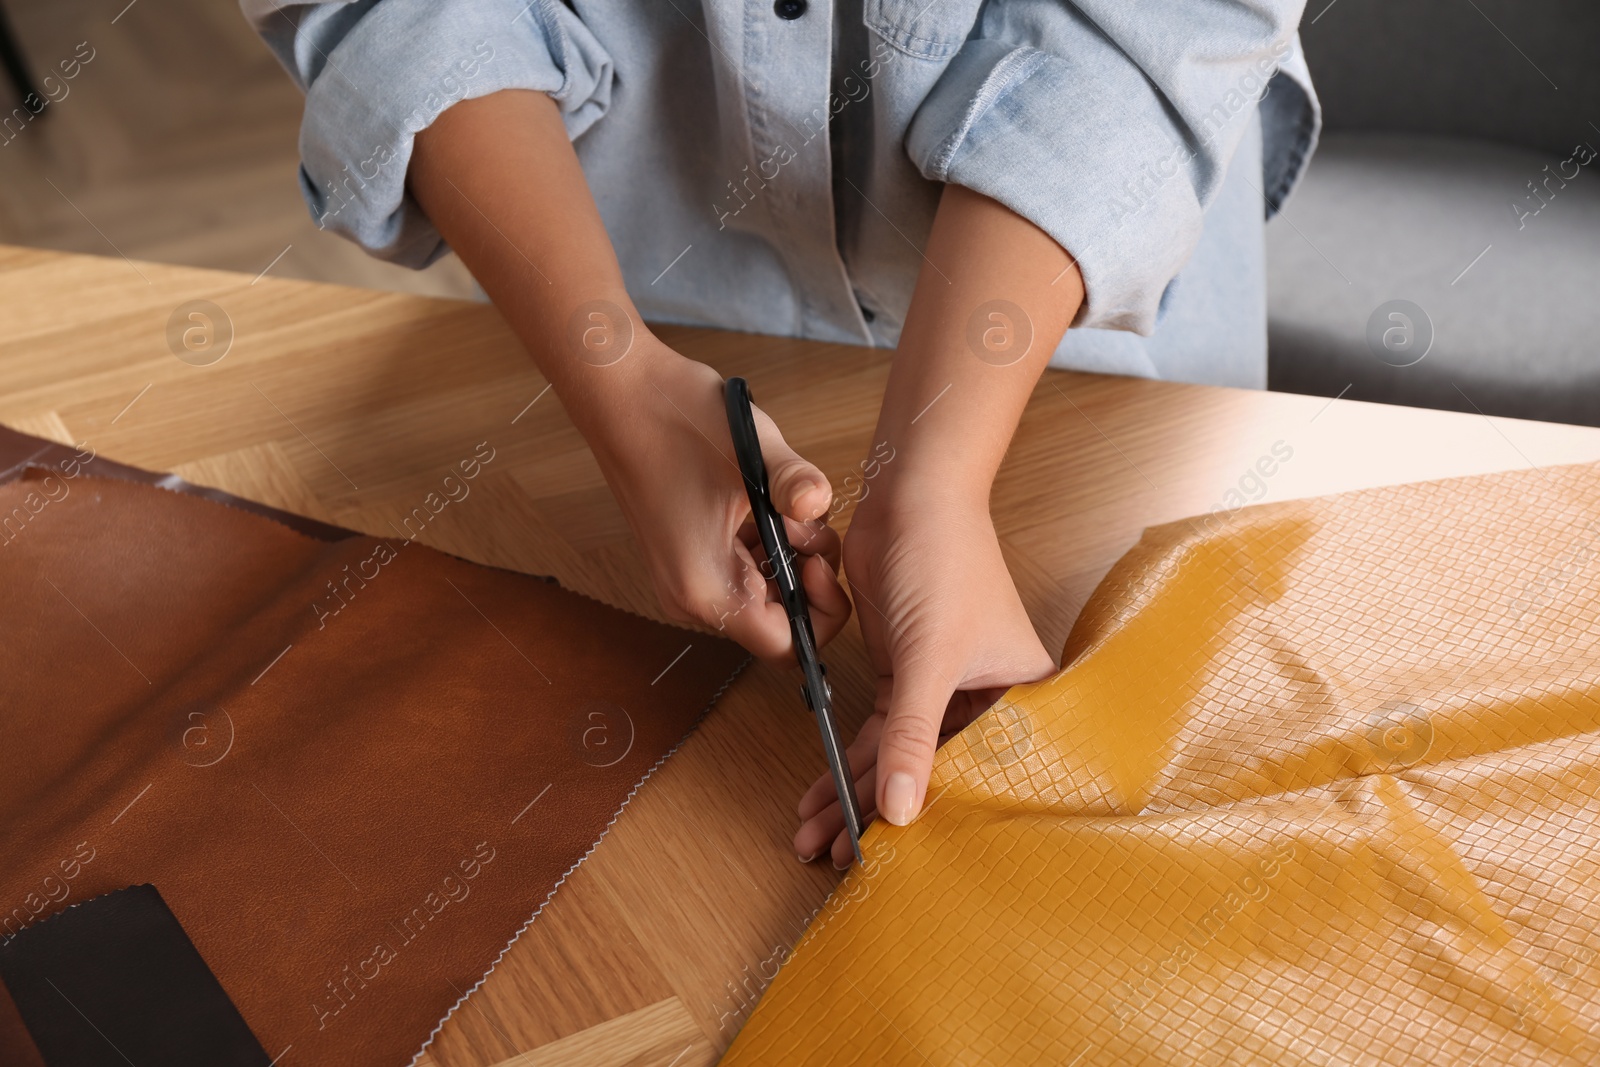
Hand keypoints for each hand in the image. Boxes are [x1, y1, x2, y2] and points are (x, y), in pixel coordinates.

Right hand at [585, 341, 851, 661]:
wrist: (620, 391)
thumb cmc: (674, 420)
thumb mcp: (754, 452)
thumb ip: (799, 485)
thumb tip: (820, 502)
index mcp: (707, 588)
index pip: (785, 647)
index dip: (819, 614)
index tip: (821, 562)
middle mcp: (691, 596)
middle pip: (776, 621)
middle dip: (806, 576)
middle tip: (805, 524)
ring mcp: (685, 576)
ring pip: (763, 592)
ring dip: (787, 555)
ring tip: (782, 505)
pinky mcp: (686, 554)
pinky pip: (743, 567)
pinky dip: (766, 542)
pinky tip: (763, 501)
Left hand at [793, 481, 1054, 866]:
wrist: (910, 496)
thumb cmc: (946, 562)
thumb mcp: (928, 658)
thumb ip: (912, 737)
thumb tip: (899, 811)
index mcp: (1022, 696)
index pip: (980, 775)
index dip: (938, 820)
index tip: (895, 862)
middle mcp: (986, 697)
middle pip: (933, 772)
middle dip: (880, 814)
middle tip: (837, 858)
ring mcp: (941, 685)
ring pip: (898, 755)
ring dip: (854, 792)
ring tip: (815, 837)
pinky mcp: (905, 671)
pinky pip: (878, 730)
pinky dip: (848, 758)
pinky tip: (820, 795)